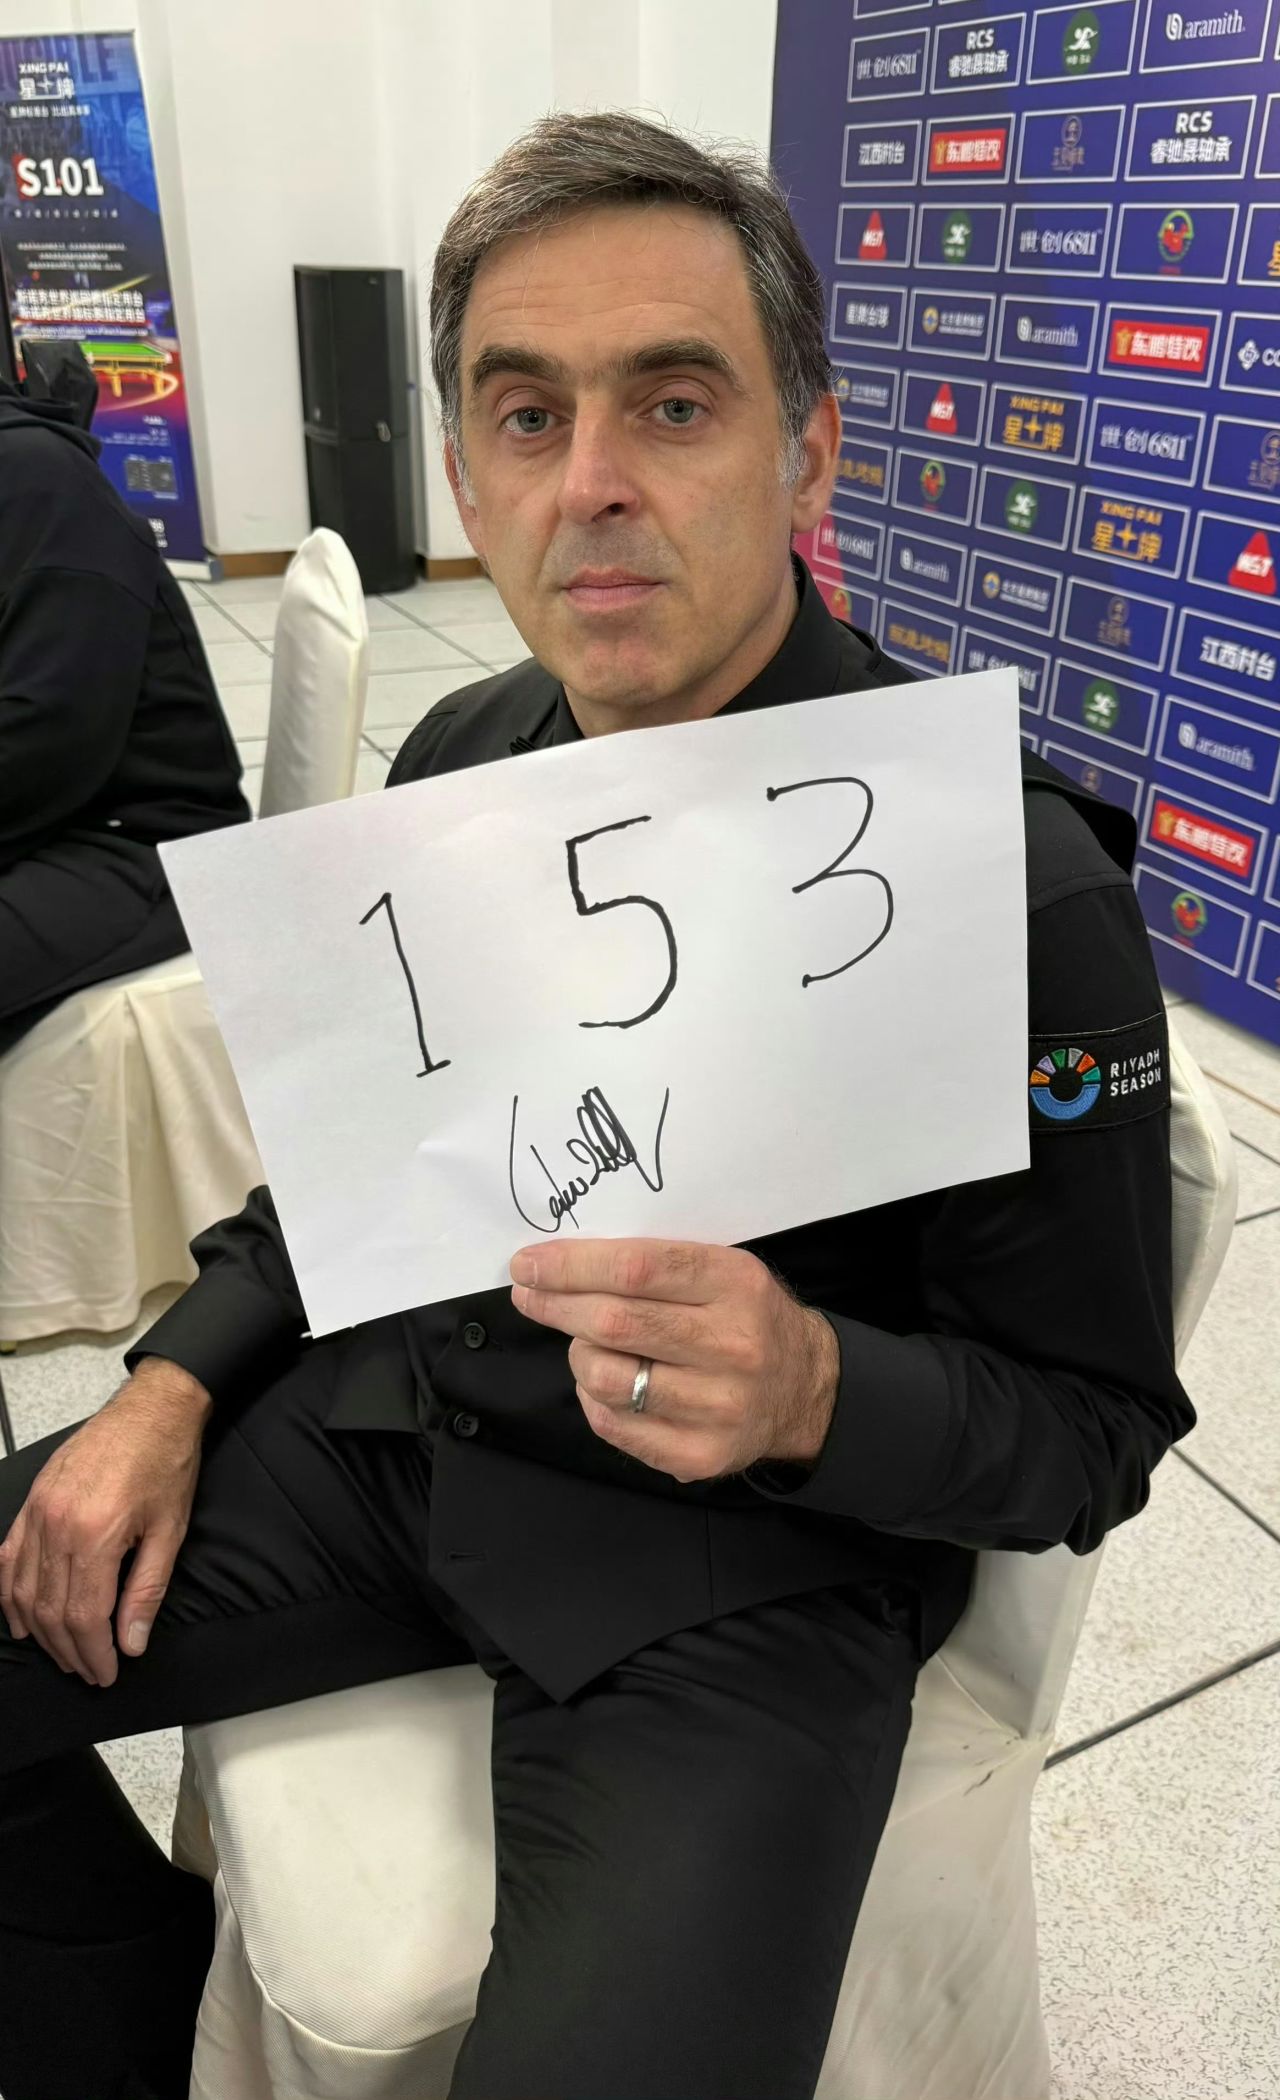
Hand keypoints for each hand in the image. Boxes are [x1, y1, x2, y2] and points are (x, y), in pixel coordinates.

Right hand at [0, 1359, 210, 1687]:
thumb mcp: (169, 1531)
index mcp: (95, 1536)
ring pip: (24, 1590)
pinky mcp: (32, 1501)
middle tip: (88, 1671)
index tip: (106, 1673)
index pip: (84, 1617)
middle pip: (51, 1610)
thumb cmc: (166, 1464)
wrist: (153, 1408)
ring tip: (62, 1654)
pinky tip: (21, 1618)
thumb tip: (131, 1643)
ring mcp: (38, 1512)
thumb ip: (146, 1591)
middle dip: (69, 1650)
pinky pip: (8, 1558)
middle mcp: (58, 1526)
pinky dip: (10, 1594)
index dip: (94, 1654)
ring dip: (40, 1631)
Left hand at [509, 1239, 839, 1483]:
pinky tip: (606, 1382)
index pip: (638, 1269)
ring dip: (578, 1355)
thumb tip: (562, 1264)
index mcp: (737, 1285)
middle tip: (529, 1295)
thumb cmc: (747, 1317)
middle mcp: (733, 1346)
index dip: (572, 1266)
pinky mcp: (701, 1454)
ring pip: (607, 1378)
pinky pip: (615, 1425)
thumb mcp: (723, 1270)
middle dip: (556, 1305)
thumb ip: (657, 1264)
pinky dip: (593, 1399)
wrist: (805, 1389)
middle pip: (615, 1323)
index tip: (528, 1264)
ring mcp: (719, 1407)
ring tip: (587, 1344)